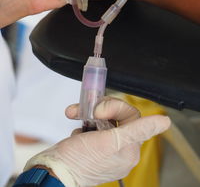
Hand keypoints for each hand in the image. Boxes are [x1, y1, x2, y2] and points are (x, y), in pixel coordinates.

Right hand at [24, 97, 169, 186]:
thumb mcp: (109, 142)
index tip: (101, 109)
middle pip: (117, 115)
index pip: (132, 117)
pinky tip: (76, 132)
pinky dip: (83, 123)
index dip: (116, 108)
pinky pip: (92, 125)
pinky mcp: (92, 145)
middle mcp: (120, 150)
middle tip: (88, 111)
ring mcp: (105, 148)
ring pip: (103, 118)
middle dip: (99, 108)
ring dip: (87, 112)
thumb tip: (165, 122)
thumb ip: (138, 130)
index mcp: (129, 151)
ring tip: (75, 114)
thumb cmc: (78, 160)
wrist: (52, 171)